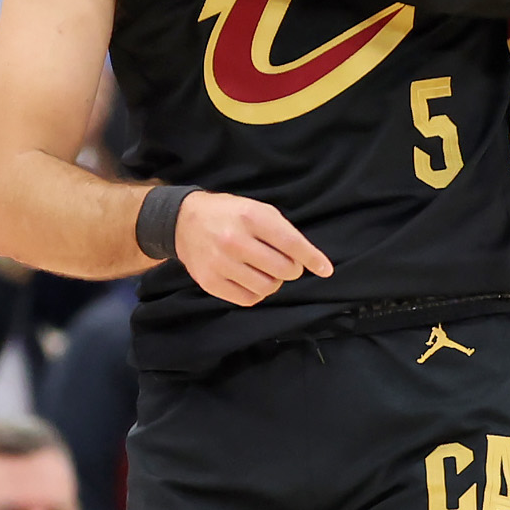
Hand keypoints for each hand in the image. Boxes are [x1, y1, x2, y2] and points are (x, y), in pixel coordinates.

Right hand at [174, 190, 331, 305]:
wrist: (183, 221)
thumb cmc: (229, 215)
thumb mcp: (257, 210)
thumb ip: (283, 232)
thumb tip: (311, 260)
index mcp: (251, 217)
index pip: (291, 243)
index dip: (312, 259)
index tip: (325, 270)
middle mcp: (235, 240)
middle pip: (283, 269)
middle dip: (291, 270)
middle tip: (284, 264)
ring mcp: (220, 263)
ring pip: (267, 287)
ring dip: (274, 282)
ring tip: (265, 271)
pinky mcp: (210, 282)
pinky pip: (248, 299)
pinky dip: (257, 293)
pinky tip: (251, 280)